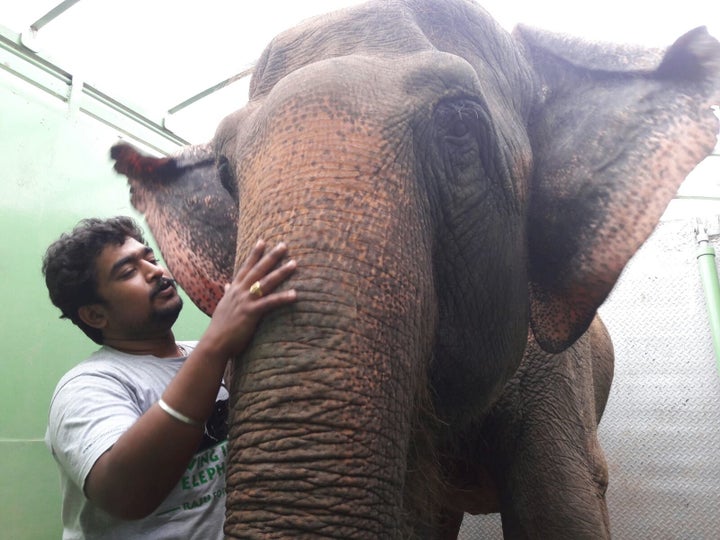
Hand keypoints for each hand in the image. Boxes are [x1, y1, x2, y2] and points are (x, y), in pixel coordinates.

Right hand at [200, 240, 296, 359]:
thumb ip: (228, 294)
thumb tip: (227, 285)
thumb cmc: (220, 327)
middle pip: (258, 269)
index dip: (254, 254)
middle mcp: (240, 291)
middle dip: (272, 256)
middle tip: (284, 245)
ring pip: (266, 282)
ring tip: (294, 263)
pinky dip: (283, 297)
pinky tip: (295, 294)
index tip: (262, 241)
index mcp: (234, 289)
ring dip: (281, 272)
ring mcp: (245, 300)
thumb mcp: (223, 306)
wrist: (214, 343)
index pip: (246, 267)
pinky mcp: (251, 312)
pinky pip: (270, 302)